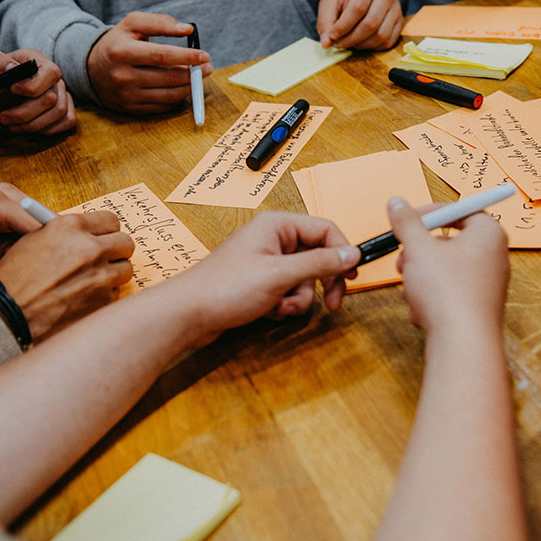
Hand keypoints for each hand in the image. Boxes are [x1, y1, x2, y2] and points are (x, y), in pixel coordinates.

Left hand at [0, 49, 75, 135]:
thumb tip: (12, 67)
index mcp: (38, 61)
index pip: (51, 72)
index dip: (33, 86)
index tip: (11, 90)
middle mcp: (55, 78)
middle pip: (52, 98)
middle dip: (25, 113)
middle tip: (3, 118)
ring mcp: (63, 94)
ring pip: (60, 112)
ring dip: (33, 124)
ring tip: (12, 125)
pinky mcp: (67, 110)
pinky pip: (68, 121)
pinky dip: (47, 129)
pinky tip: (28, 127)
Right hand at [0, 212, 133, 340]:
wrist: (6, 315)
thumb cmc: (13, 279)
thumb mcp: (33, 241)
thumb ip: (63, 233)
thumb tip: (87, 233)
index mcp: (70, 227)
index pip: (111, 220)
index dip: (106, 231)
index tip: (103, 238)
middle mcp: (90, 248)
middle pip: (125, 243)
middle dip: (115, 251)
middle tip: (103, 259)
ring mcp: (100, 275)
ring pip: (125, 269)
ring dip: (113, 274)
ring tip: (91, 281)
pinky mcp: (104, 300)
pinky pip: (115, 293)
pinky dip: (104, 296)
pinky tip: (83, 299)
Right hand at [88, 12, 213, 114]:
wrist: (90, 69)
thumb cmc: (118, 42)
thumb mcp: (132, 24)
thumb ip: (159, 22)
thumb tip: (187, 29)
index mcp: (122, 52)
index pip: (161, 55)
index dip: (186, 56)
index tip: (205, 55)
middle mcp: (123, 76)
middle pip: (168, 78)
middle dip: (193, 73)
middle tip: (207, 67)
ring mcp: (127, 96)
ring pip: (169, 95)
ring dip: (190, 87)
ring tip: (199, 76)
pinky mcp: (131, 109)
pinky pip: (163, 106)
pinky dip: (177, 97)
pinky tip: (183, 87)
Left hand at [166, 212, 359, 347]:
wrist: (187, 315)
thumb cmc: (225, 288)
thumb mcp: (280, 275)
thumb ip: (320, 263)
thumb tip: (352, 254)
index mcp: (277, 225)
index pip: (326, 229)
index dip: (343, 252)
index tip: (353, 276)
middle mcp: (273, 238)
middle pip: (318, 255)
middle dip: (324, 282)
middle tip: (335, 303)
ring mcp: (266, 261)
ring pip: (305, 278)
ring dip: (299, 298)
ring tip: (280, 307)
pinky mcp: (260, 282)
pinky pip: (288, 290)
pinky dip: (284, 304)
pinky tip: (268, 311)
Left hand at [317, 0, 403, 49]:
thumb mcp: (330, 4)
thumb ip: (325, 22)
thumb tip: (326, 43)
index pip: (357, 9)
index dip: (343, 27)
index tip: (332, 36)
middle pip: (370, 24)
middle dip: (351, 39)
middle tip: (339, 43)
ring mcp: (396, 9)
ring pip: (380, 36)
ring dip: (361, 45)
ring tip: (349, 42)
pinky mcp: (400, 23)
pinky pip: (387, 42)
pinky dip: (372, 48)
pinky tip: (362, 43)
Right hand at [387, 196, 508, 333]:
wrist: (462, 343)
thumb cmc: (448, 291)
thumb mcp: (419, 248)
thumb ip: (406, 223)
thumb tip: (397, 203)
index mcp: (488, 233)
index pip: (460, 210)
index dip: (429, 214)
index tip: (407, 221)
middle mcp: (494, 257)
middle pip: (449, 241)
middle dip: (420, 251)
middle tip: (405, 258)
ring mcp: (487, 284)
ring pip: (445, 270)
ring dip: (421, 276)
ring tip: (411, 287)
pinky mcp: (477, 307)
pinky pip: (449, 293)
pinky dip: (431, 298)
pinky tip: (422, 310)